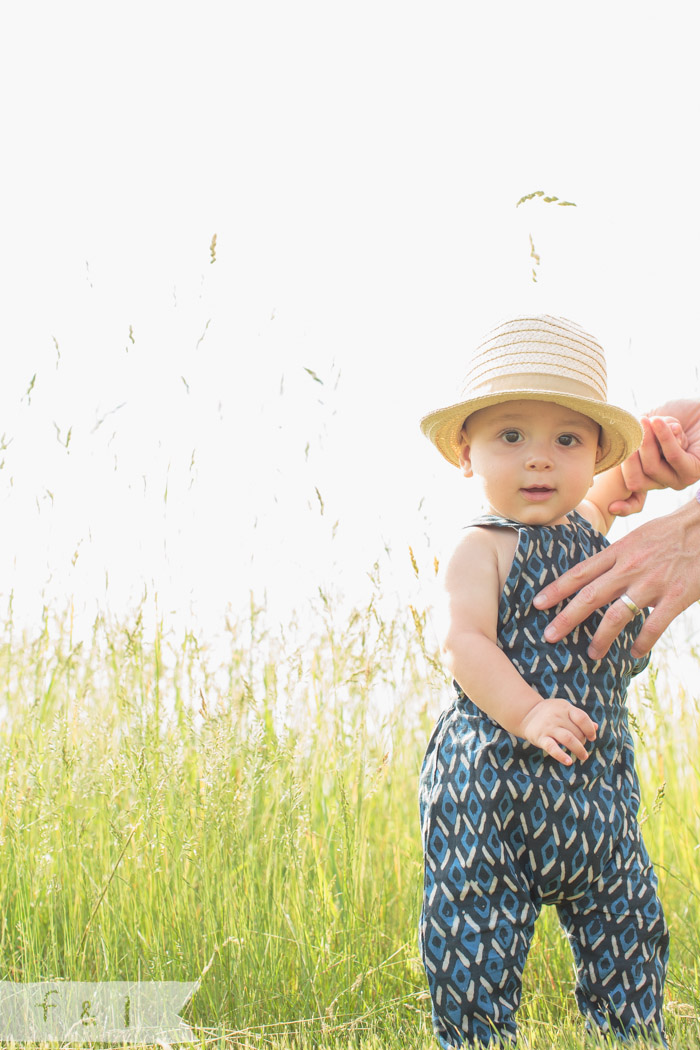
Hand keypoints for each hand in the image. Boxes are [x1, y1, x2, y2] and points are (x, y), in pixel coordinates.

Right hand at [517, 698, 596, 764]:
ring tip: (583, 756)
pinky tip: (569, 762)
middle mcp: (557, 716)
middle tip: (582, 747)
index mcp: (565, 708)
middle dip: (583, 742)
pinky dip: (561, 755)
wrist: (526, 714)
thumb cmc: (551, 713)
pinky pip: (552, 748)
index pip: (582, 718)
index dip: (590, 729)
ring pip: (568, 739)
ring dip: (579, 750)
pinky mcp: (540, 737)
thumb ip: (579, 718)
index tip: (592, 738)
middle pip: (576, 732)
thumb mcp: (565, 710)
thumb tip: (596, 727)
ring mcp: (548, 727)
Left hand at [533, 498, 699, 657]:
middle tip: (549, 636)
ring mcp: (652, 583)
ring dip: (601, 638)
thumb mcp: (635, 537)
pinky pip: (653, 626)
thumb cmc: (669, 533)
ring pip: (617, 616)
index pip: (580, 573)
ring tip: (592, 653)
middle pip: (590, 596)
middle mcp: (629, 568)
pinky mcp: (675, 596)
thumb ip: (614, 558)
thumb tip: (591, 575)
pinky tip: (633, 653)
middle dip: (566, 618)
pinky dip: (641, 643)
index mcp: (618, 552)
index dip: (556, 590)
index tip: (537, 604)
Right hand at [610, 401, 699, 515]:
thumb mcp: (642, 427)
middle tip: (635, 424)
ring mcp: (679, 479)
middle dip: (630, 451)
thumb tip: (617, 445)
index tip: (612, 508)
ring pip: (652, 468)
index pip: (633, 497)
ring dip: (647, 440)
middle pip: (636, 480)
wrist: (696, 410)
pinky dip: (664, 438)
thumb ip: (628, 437)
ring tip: (648, 420)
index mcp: (648, 476)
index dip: (624, 507)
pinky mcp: (694, 470)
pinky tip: (659, 422)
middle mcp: (663, 482)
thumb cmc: (669, 416)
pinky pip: (672, 456)